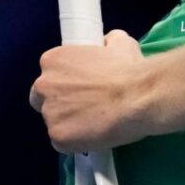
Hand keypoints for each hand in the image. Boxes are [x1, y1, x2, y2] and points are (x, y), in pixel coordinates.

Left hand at [30, 30, 150, 151]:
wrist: (141, 96)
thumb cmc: (129, 68)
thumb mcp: (120, 43)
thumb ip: (106, 43)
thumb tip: (106, 44)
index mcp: (53, 60)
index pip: (50, 73)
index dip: (67, 80)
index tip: (84, 85)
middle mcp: (43, 86)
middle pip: (43, 98)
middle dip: (61, 102)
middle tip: (87, 104)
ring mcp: (49, 114)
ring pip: (55, 121)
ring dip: (71, 122)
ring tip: (98, 121)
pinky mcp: (58, 138)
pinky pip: (64, 141)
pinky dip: (78, 140)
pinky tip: (97, 134)